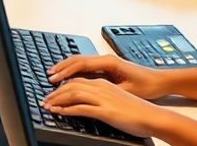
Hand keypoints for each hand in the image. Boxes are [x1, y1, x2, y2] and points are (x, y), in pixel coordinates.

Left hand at [43, 78, 166, 136]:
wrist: (152, 116)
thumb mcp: (117, 99)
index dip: (62, 85)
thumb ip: (103, 97)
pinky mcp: (105, 111)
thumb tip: (91, 103)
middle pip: (71, 85)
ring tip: (47, 105)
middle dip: (55, 92)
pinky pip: (80, 108)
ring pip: (73, 94)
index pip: (77, 80)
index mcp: (104, 83)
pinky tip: (58, 112)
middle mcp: (101, 87)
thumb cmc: (138, 110)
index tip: (53, 91)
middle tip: (45, 99)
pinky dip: (66, 110)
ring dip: (57, 100)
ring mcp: (102, 98)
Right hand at [47, 54, 167, 99]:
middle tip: (49, 76)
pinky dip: (74, 70)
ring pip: (80, 61)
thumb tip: (91, 92)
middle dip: (61, 67)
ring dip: (66, 67)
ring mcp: (106, 62)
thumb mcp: (126, 89)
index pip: (81, 64)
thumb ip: (108, 89)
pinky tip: (68, 76)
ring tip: (54, 74)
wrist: (160, 80)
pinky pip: (85, 66)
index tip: (55, 79)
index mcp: (109, 62)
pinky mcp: (107, 67)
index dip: (66, 71)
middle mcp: (105, 59)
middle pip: (77, 60)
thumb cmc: (146, 85)